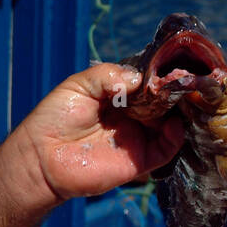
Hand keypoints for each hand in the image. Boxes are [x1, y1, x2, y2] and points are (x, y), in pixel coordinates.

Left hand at [5, 64, 185, 204]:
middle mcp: (132, 115)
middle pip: (164, 102)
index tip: (174, 65)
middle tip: (186, 80)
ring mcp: (137, 137)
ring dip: (180, 111)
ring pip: (170, 123)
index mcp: (117, 96)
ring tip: (185, 98)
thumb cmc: (54, 118)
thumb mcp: (78, 86)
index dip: (161, 75)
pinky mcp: (139, 160)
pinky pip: (166, 149)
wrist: (40, 158)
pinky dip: (175, 136)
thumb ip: (108, 76)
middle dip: (175, 91)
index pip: (148, 83)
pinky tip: (173, 123)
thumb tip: (141, 78)